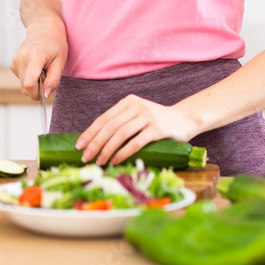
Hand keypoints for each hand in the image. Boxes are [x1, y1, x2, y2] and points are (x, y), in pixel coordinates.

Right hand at [10, 23, 66, 99]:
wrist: (44, 29)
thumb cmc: (55, 45)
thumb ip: (53, 80)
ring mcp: (15, 60)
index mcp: (35, 56)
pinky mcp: (12, 63)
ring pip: (23, 85)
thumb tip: (45, 95)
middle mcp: (22, 58)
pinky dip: (29, 78)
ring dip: (34, 83)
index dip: (37, 93)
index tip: (45, 92)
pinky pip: (21, 79)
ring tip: (42, 69)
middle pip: (26, 87)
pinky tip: (35, 67)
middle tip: (47, 78)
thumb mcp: (61, 62)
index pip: (29, 83)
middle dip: (37, 90)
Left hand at [76, 95, 196, 165]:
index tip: (79, 146)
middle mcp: (136, 106)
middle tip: (85, 157)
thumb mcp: (137, 116)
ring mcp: (147, 116)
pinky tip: (115, 161)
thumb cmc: (157, 122)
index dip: (90, 132)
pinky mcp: (157, 128)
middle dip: (95, 143)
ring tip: (99, 161)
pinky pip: (136, 142)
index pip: (104, 118)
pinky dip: (123, 152)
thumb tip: (96, 141)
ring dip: (107, 150)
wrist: (184, 119)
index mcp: (128, 102)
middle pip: (110, 126)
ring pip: (121, 134)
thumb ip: (122, 122)